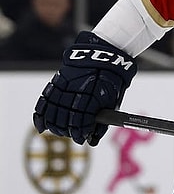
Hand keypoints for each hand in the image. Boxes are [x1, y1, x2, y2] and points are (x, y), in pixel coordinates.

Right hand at [33, 31, 136, 145]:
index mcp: (93, 95)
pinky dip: (41, 115)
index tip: (82, 138)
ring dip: (55, 125)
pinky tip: (41, 126)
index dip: (80, 132)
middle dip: (68, 130)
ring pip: (53, 111)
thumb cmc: (112, 79)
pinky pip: (44, 101)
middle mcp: (76, 91)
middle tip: (73, 134)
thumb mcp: (113, 100)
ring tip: (61, 131)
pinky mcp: (56, 82)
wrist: (104, 54)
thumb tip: (94, 139)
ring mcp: (64, 86)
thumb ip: (103, 120)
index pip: (80, 121)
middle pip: (64, 118)